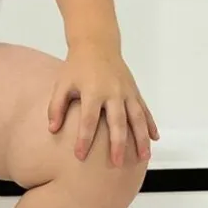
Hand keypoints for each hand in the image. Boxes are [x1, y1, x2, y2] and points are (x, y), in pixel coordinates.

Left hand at [47, 38, 159, 165]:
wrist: (97, 44)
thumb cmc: (76, 67)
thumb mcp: (62, 84)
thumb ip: (56, 106)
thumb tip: (52, 129)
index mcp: (93, 91)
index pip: (88, 120)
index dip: (84, 139)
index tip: (79, 156)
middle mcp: (113, 92)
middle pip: (117, 121)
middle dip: (118, 144)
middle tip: (117, 164)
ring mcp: (127, 91)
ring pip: (137, 118)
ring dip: (141, 138)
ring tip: (143, 158)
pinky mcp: (134, 90)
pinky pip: (145, 110)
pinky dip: (150, 124)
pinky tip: (154, 139)